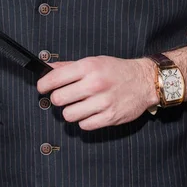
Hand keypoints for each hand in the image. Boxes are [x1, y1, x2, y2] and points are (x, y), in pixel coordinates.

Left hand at [37, 56, 157, 130]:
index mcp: (88, 67)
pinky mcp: (110, 117)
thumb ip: (69, 66)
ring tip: (78, 105)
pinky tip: (90, 112)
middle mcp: (95, 84)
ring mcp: (103, 102)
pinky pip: (84, 125)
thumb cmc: (117, 70)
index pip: (55, 78)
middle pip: (58, 99)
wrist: (144, 81)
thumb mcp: (93, 61)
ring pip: (69, 115)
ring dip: (71, 111)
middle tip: (64, 97)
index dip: (43, 85)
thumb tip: (48, 69)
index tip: (42, 88)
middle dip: (57, 99)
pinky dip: (84, 121)